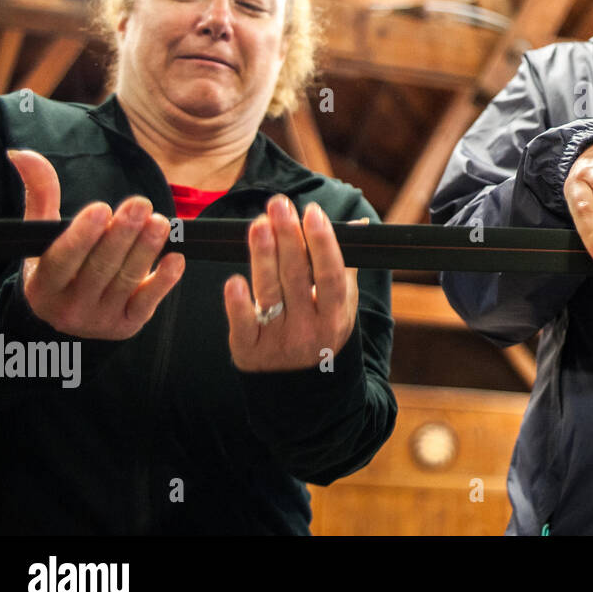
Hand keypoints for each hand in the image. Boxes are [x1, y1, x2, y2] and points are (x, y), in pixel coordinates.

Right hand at [7, 149, 183, 338]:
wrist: (68, 315)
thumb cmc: (59, 265)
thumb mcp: (43, 236)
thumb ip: (40, 195)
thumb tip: (23, 154)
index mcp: (43, 285)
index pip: (61, 260)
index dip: (81, 236)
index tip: (101, 208)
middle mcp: (69, 307)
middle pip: (99, 268)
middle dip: (122, 235)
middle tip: (142, 204)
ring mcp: (100, 319)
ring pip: (127, 281)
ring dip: (146, 250)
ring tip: (161, 222)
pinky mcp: (127, 325)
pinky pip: (148, 303)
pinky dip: (165, 281)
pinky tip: (177, 258)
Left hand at [224, 195, 358, 371]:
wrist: (300, 387)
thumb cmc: (322, 331)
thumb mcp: (342, 305)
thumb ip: (345, 265)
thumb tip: (358, 225)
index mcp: (335, 315)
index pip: (331, 275)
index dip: (323, 243)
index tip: (313, 212)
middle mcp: (309, 329)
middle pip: (298, 277)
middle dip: (288, 237)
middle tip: (279, 204)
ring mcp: (279, 341)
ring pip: (270, 293)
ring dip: (263, 256)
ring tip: (259, 224)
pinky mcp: (249, 351)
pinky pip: (242, 325)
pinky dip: (238, 304)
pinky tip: (234, 280)